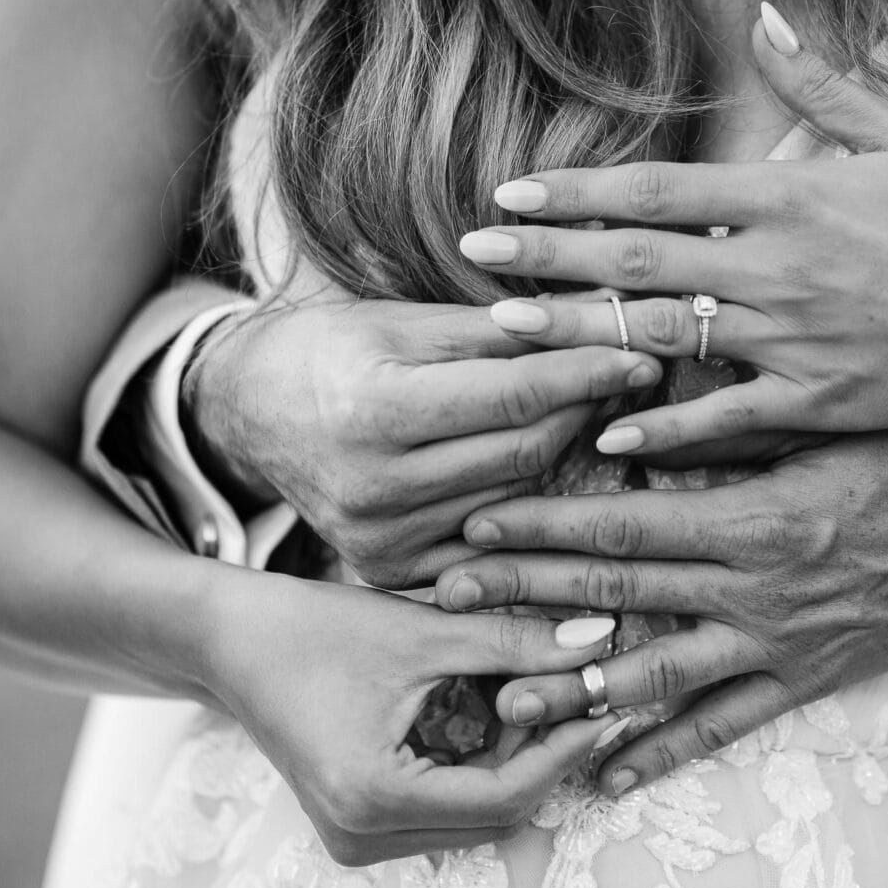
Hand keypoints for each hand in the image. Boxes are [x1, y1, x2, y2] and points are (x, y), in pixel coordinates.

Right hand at [187, 298, 660, 586]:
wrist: (248, 414)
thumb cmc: (331, 349)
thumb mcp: (403, 321)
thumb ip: (496, 330)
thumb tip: (594, 316)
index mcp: (374, 412)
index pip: (513, 397)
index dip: (586, 374)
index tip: (639, 352)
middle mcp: (377, 489)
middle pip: (525, 453)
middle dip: (586, 411)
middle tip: (629, 376)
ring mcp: (384, 540)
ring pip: (518, 499)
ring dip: (565, 457)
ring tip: (594, 412)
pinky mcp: (392, 571)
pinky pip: (490, 538)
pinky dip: (526, 504)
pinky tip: (554, 470)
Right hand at [203, 568, 623, 864]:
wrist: (231, 640)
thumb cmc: (315, 627)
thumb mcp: (423, 632)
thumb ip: (514, 642)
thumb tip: (598, 643)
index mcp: (373, 798)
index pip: (506, 795)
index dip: (564, 747)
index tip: (605, 698)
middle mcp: (363, 837)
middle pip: (497, 812)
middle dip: (545, 751)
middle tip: (583, 689)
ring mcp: (359, 839)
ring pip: (478, 813)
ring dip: (518, 758)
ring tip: (543, 688)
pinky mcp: (361, 824)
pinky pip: (449, 806)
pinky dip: (483, 763)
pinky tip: (499, 708)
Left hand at [433, 425, 887, 792]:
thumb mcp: (821, 429)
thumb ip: (726, 438)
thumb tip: (633, 432)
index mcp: (754, 517)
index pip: (623, 524)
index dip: (542, 526)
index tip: (478, 521)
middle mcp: (755, 590)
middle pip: (619, 597)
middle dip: (527, 596)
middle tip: (449, 598)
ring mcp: (780, 645)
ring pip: (657, 677)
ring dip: (576, 689)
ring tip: (505, 700)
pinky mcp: (807, 680)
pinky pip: (726, 727)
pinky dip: (665, 753)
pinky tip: (610, 773)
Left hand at [458, 4, 887, 455]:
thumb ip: (824, 84)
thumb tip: (766, 20)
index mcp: (794, 196)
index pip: (659, 192)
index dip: (578, 196)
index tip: (513, 199)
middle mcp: (780, 265)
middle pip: (639, 260)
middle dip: (548, 257)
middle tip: (474, 258)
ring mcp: (796, 337)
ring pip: (663, 334)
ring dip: (579, 332)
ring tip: (509, 330)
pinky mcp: (820, 399)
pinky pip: (724, 416)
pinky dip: (662, 423)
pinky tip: (603, 426)